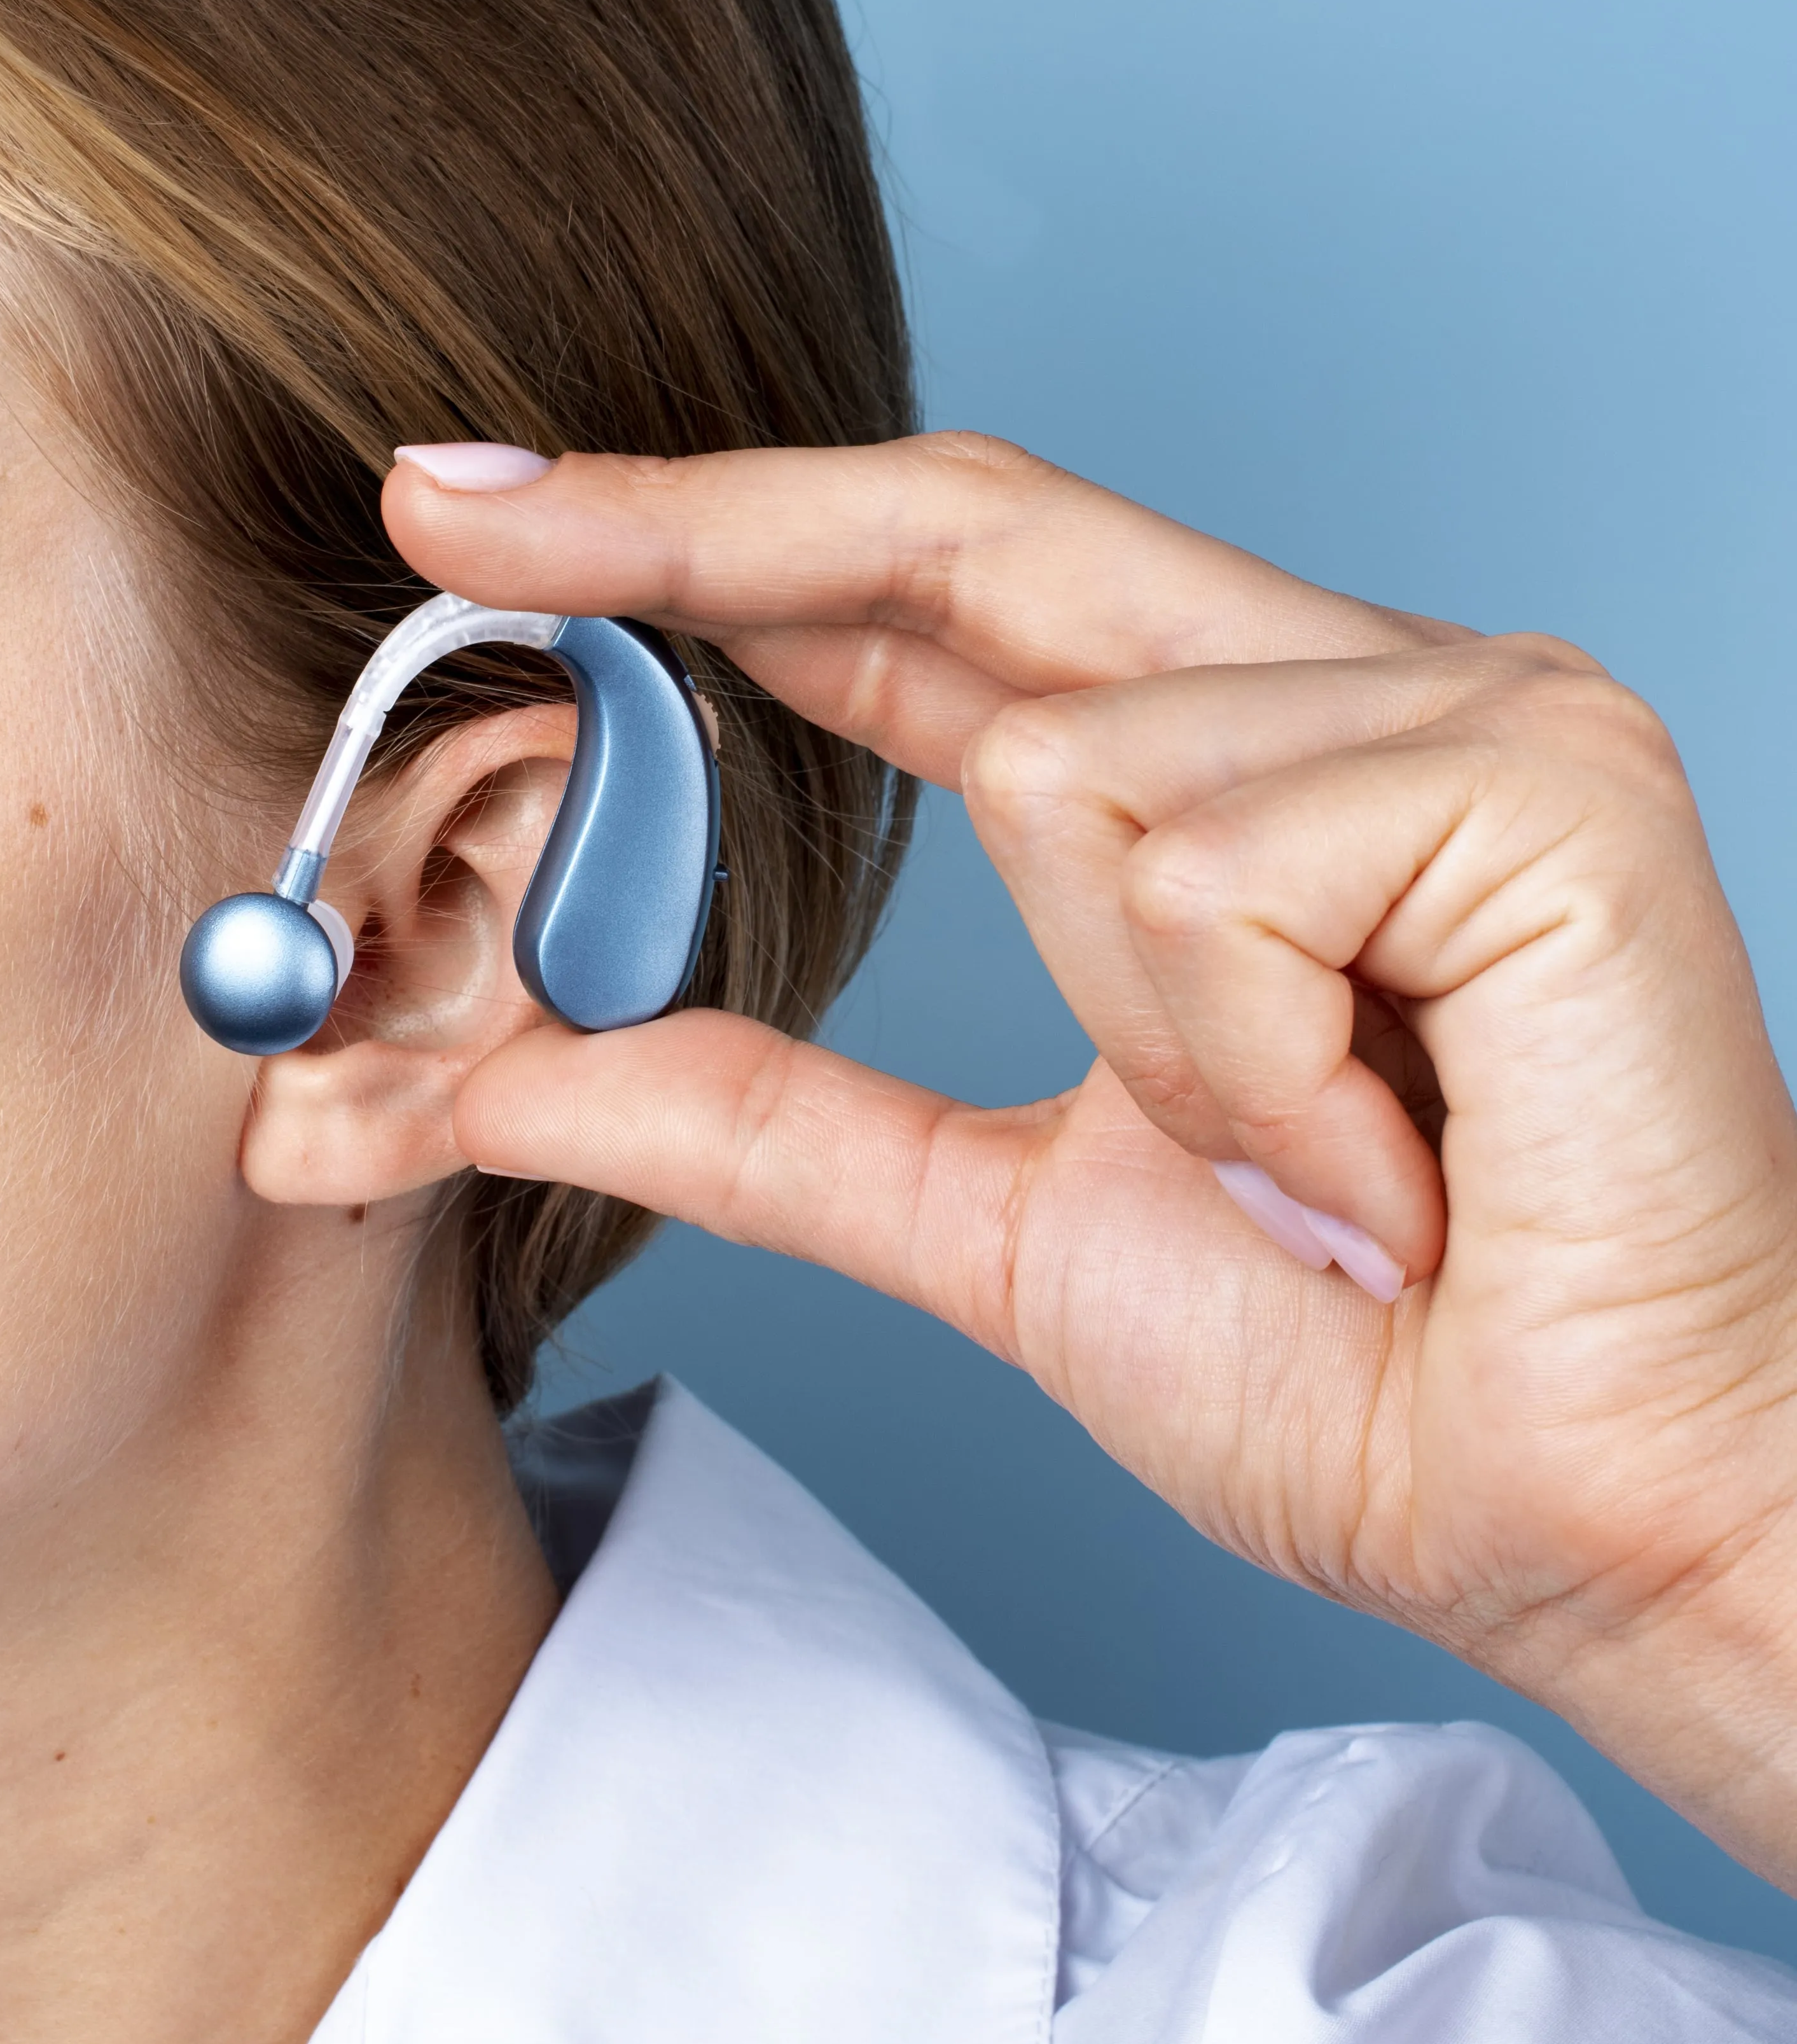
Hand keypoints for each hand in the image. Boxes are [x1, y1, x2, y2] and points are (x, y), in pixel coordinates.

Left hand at [383, 434, 1796, 1885]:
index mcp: (1231, 773)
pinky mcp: (1539, 770)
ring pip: (1066, 764)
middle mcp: (1347, 688)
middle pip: (969, 527)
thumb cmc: (1362, 1380)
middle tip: (451, 514)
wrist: (1592, 1529)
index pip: (930, 598)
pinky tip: (1388, 1163)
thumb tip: (476, 1076)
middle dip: (695, 523)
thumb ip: (751, 1118)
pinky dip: (1244, 1063)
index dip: (705, 542)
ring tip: (1307, 1175)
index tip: (477, 525)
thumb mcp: (983, 1221)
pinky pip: (1211, 865)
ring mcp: (1461, 705)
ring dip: (1133, 1039)